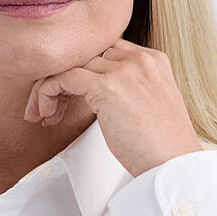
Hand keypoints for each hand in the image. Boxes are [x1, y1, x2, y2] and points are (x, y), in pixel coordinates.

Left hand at [24, 40, 203, 178]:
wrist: (172, 165)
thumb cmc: (163, 148)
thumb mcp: (151, 107)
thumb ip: (130, 91)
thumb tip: (100, 96)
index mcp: (154, 60)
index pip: (106, 50)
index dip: (84, 71)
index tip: (71, 95)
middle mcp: (139, 59)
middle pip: (86, 55)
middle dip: (64, 79)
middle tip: (50, 107)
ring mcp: (123, 70)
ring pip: (71, 65)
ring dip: (50, 89)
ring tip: (44, 114)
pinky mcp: (106, 87)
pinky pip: (63, 78)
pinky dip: (47, 93)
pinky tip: (46, 113)